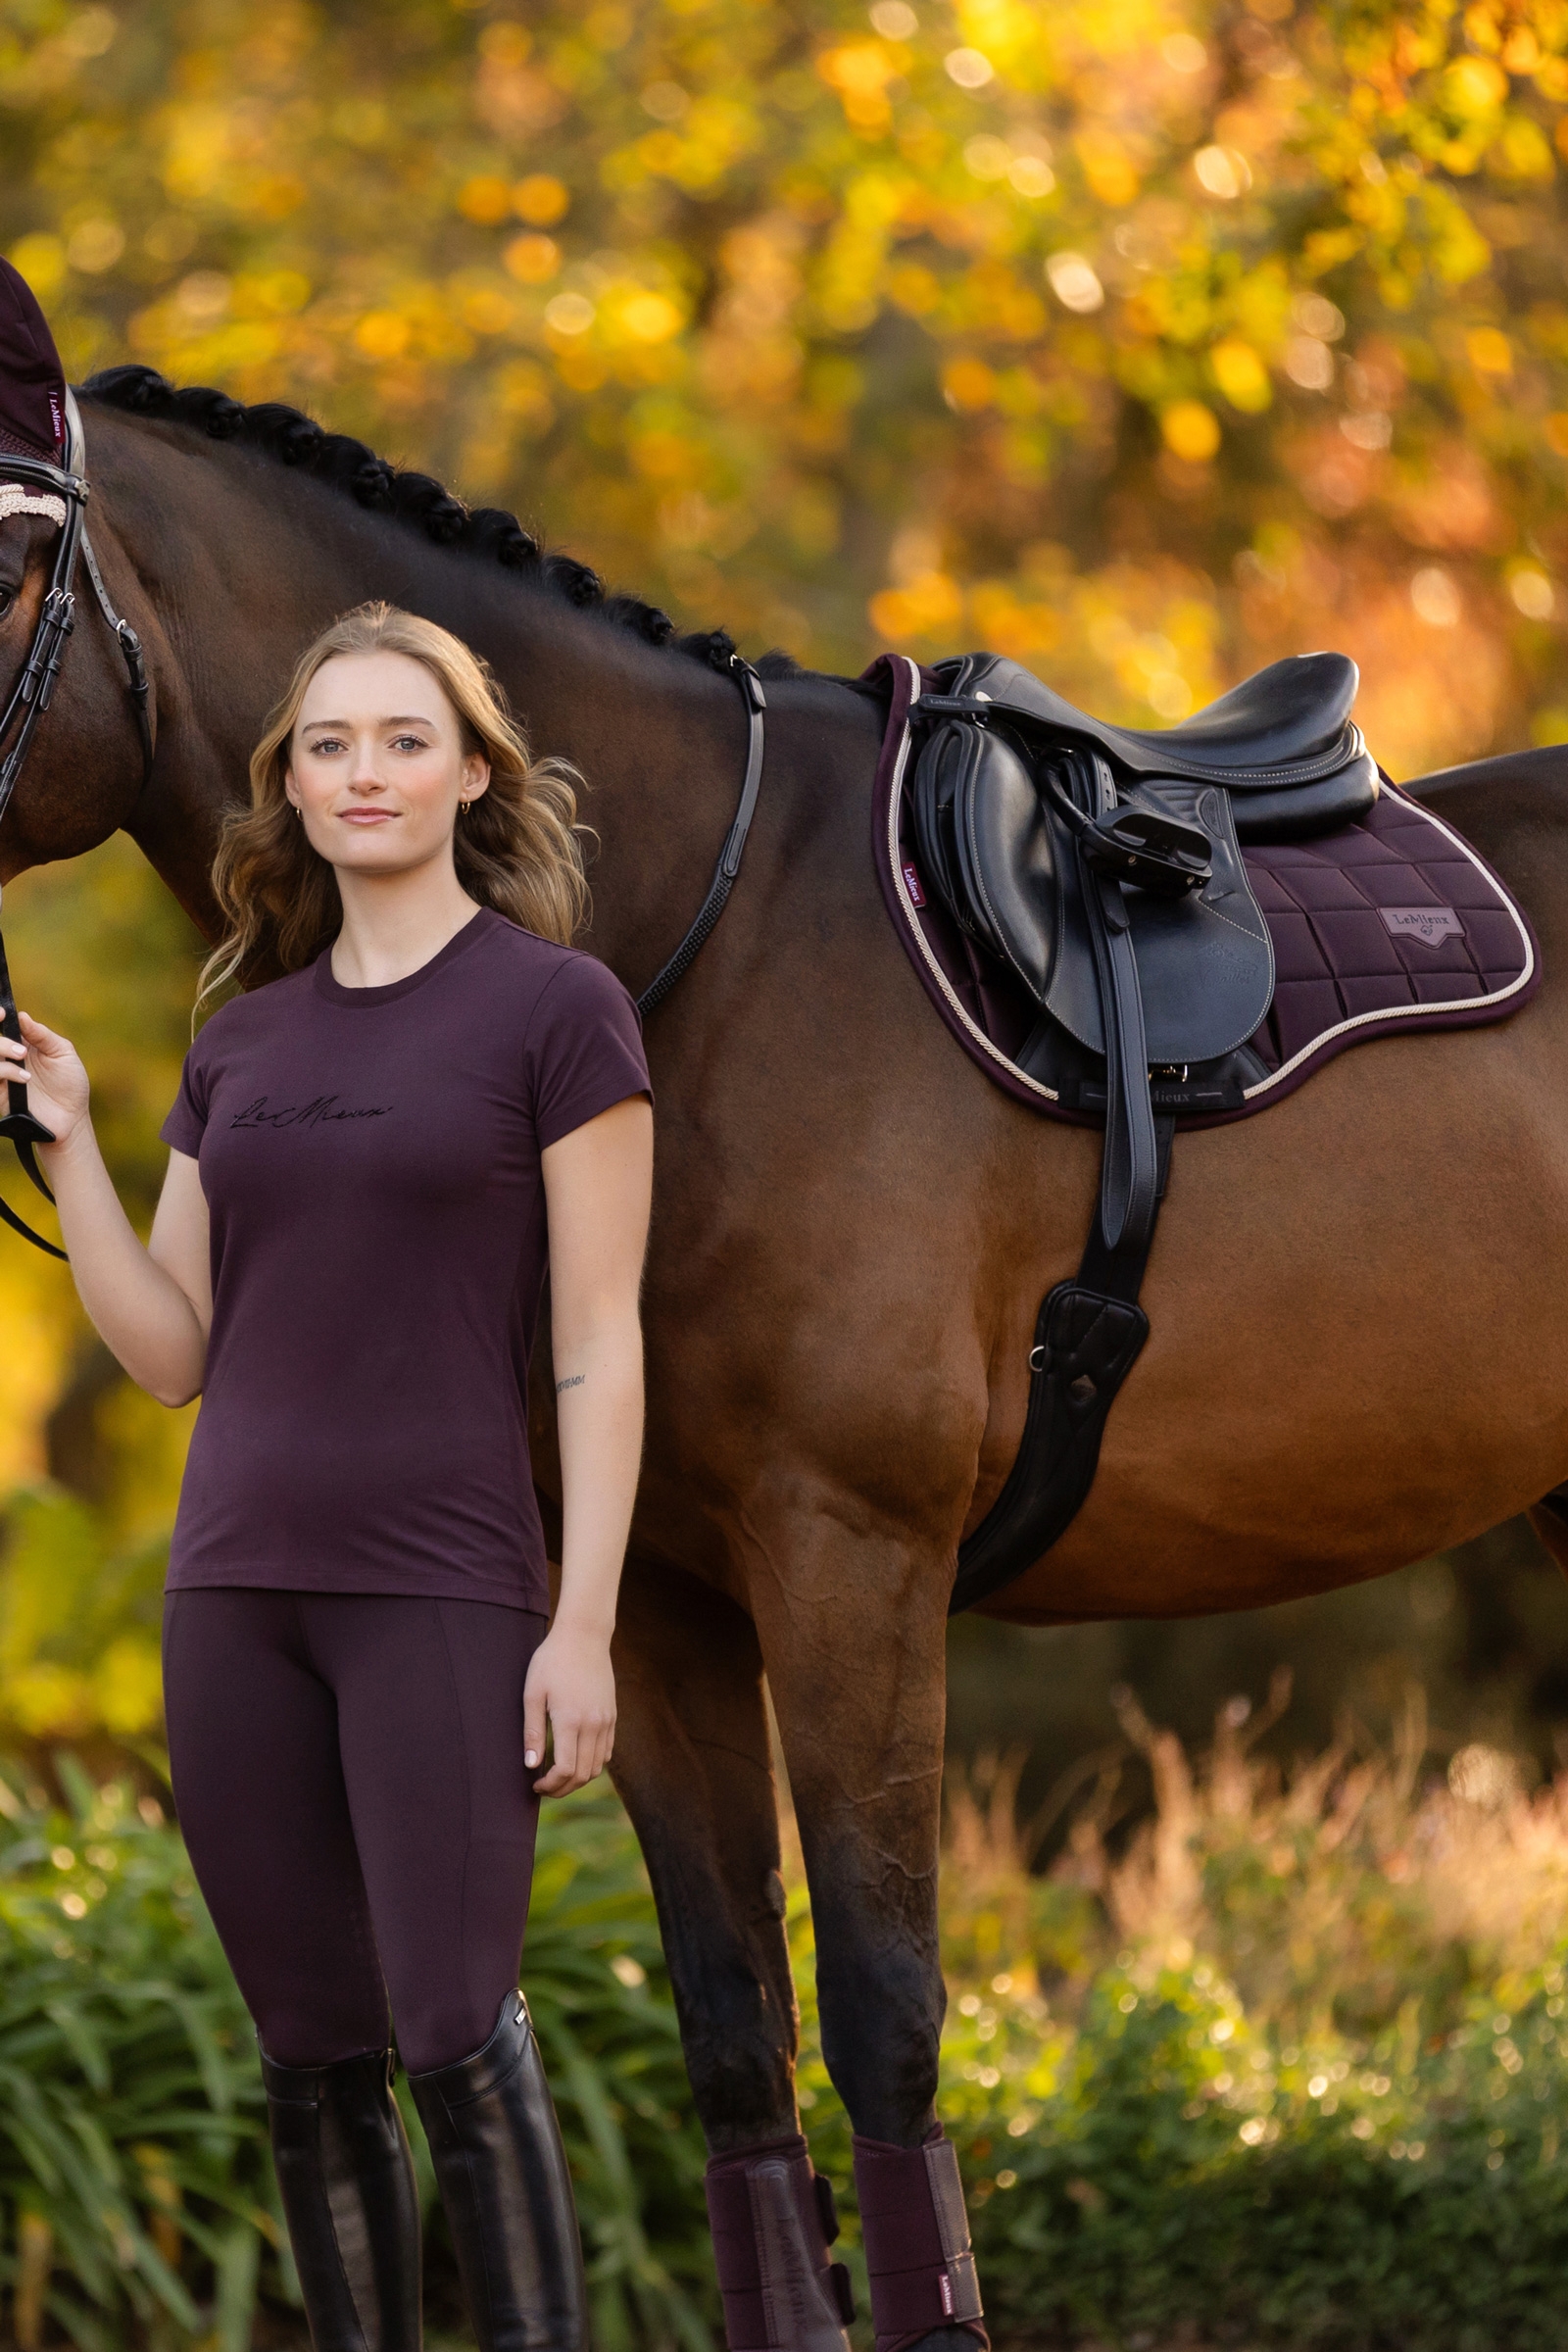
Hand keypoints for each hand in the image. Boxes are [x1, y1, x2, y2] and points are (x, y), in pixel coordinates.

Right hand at [0, 1011, 90, 1149]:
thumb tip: (22, 1016)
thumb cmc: (70, 1084)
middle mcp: (8, 1058)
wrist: (72, 1117)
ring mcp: (3, 1076)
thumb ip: (42, 1034)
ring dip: (1, 1052)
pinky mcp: (0, 1094)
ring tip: (22, 1059)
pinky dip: (4, 1072)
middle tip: (22, 1050)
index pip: (2, 1026)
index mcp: (21, 1044)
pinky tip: (24, 1079)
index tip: (3, 1014)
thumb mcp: (63, 1053)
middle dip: (1, 1041)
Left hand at [523, 1625, 615, 1795]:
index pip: (565, 1769)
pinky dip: (592, 1764)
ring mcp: (606, 1720)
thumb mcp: (533, 1693)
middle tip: (544, 1788)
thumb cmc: (552, 1661)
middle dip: (562, 1788)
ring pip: (597, 1766)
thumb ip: (532, 1732)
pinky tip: (575, 1759)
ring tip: (558, 1776)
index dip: (550, 1785)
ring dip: (578, 1779)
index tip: (535, 1785)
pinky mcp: (613, 1715)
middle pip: (583, 1774)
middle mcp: (593, 1724)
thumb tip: (531, 1766)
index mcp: (571, 1720)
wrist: (584, 1636)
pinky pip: (607, 1751)